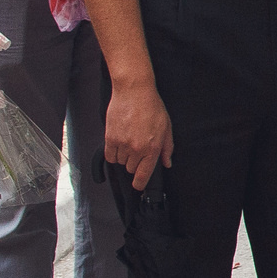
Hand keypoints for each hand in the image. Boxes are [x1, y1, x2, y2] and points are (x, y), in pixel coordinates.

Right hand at [104, 74, 173, 191]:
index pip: (144, 174)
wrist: (134, 92)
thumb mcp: (166, 127)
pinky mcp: (110, 138)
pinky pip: (109, 155)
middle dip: (135, 163)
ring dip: (124, 157)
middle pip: (131, 169)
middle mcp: (136, 148)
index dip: (140, 183)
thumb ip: (167, 148)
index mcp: (152, 147)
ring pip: (120, 163)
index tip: (138, 185)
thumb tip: (167, 163)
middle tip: (138, 149)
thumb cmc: (151, 106)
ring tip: (129, 142)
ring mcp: (122, 144)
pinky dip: (113, 153)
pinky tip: (119, 144)